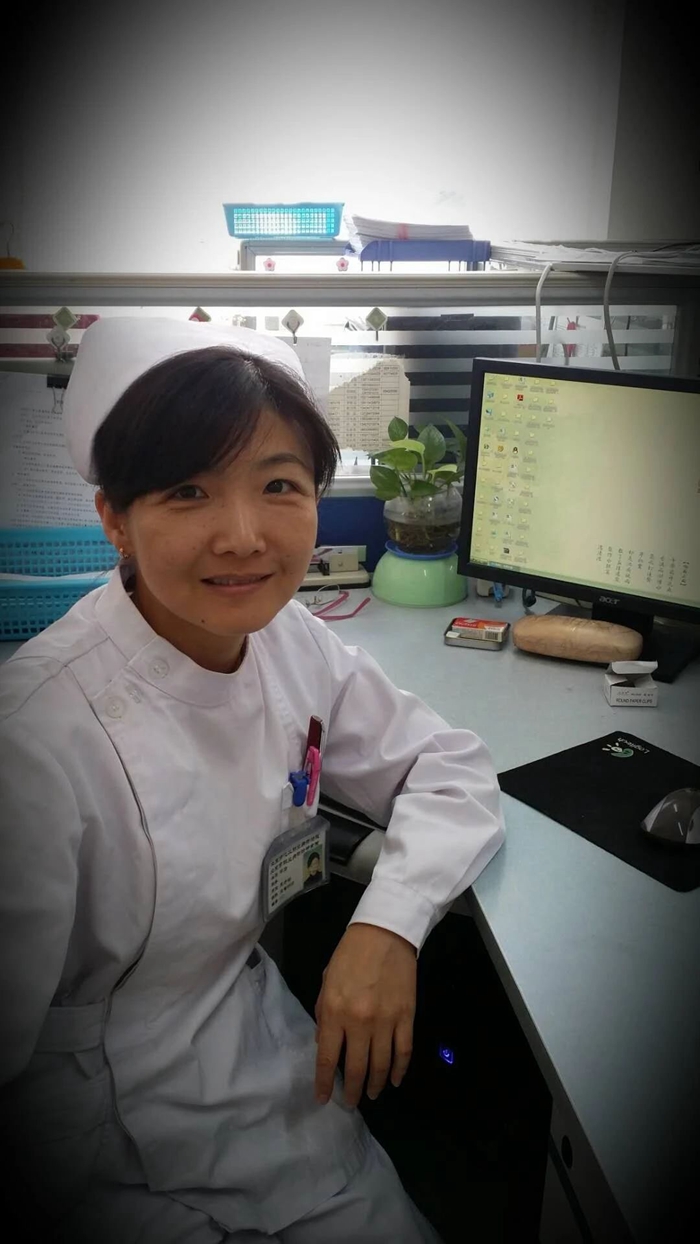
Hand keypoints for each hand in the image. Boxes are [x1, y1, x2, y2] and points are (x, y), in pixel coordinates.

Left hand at [314, 922, 416, 1107]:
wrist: (385, 934)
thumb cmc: (350, 955)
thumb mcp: (327, 981)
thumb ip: (323, 1013)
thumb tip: (322, 1042)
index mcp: (334, 1012)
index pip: (326, 1057)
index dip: (323, 1082)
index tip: (323, 1099)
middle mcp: (358, 1022)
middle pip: (355, 1067)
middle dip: (351, 1090)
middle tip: (351, 1102)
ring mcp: (385, 1022)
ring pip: (381, 1065)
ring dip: (375, 1084)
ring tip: (371, 1094)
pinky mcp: (406, 1017)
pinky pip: (403, 1052)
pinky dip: (400, 1070)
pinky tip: (395, 1081)